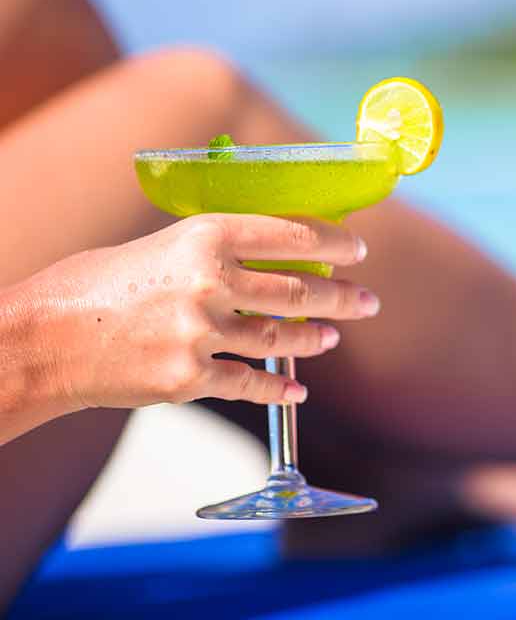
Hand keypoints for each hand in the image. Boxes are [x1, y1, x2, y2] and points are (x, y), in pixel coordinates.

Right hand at [16, 214, 377, 411]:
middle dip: (341, 297)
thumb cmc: (93, 286)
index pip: (292, 235)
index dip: (333, 243)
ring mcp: (201, 333)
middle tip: (367, 301)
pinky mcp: (188, 378)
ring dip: (315, 338)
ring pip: (281, 337)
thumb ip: (214, 252)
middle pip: (298, 289)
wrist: (39, 339)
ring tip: (332, 336)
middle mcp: (209, 281)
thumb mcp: (160, 246)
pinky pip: (250, 382)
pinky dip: (279, 387)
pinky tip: (297, 389)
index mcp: (204, 236)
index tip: (357, 249)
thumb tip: (274, 258)